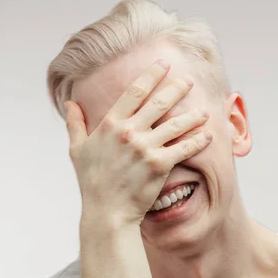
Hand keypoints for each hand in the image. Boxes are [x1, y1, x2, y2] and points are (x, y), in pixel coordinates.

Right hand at [64, 59, 212, 226]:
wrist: (107, 212)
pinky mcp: (160, 165)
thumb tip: (70, 103)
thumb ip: (75, 124)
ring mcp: (145, 148)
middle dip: (177, 88)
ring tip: (204, 109)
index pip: (135, 91)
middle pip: (159, 102)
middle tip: (188, 80)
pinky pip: (184, 148)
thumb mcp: (77, 150)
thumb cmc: (92, 182)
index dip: (151, 76)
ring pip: (175, 124)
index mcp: (110, 124)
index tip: (163, 65)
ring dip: (192, 115)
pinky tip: (207, 135)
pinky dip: (197, 140)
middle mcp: (129, 132)